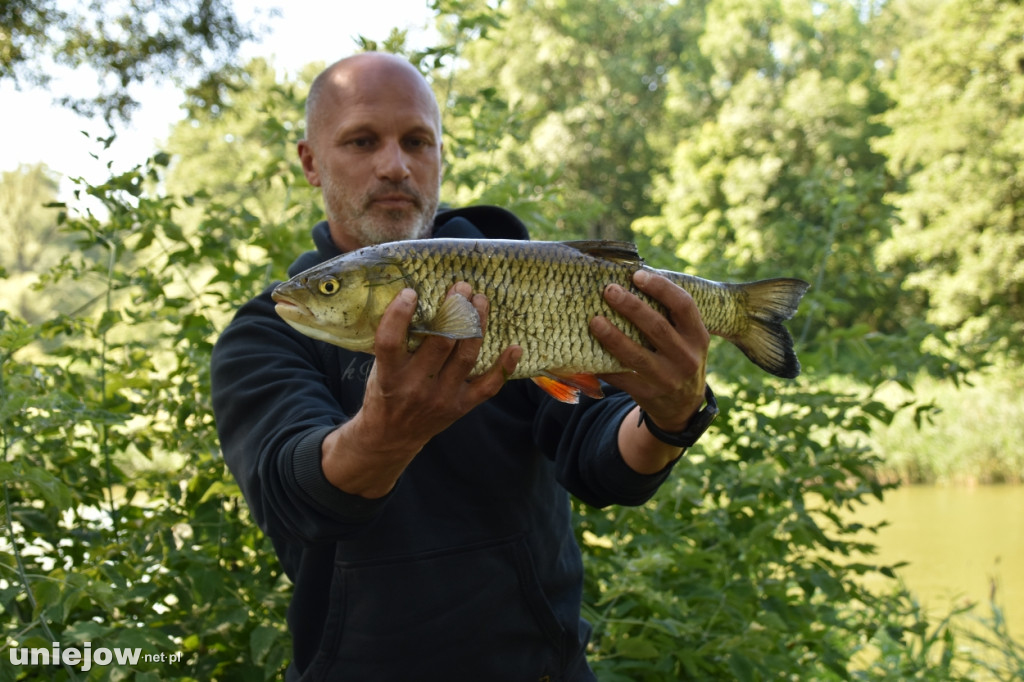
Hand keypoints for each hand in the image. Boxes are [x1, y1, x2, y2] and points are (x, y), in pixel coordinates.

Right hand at [322, 282, 521, 497]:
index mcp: (389, 375)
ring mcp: (441, 397)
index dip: (399, 316)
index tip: (411, 293)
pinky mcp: (460, 407)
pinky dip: (503, 367)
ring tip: (480, 301)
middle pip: (440, 343)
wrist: (391, 437)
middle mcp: (415, 387)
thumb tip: (416, 298)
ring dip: (476, 325)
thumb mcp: (379, 368)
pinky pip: (487, 387)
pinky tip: (514, 347)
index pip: (390, 342)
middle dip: (454, 310)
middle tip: (462, 287)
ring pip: (466, 357)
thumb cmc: (385, 392)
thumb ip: (396, 343)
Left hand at [589, 270, 709, 471]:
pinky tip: (586, 352)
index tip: (637, 275)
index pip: (683, 305)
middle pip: (657, 327)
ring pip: (636, 355)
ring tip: (594, 321)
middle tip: (609, 290)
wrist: (683, 406)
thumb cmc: (679, 358)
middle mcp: (686, 357)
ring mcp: (667, 378)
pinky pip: (621, 377)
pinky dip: (603, 364)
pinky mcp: (647, 394)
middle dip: (631, 307)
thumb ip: (669, 315)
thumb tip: (632, 279)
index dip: (661, 288)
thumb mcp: (687, 339)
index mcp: (697, 336)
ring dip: (613, 337)